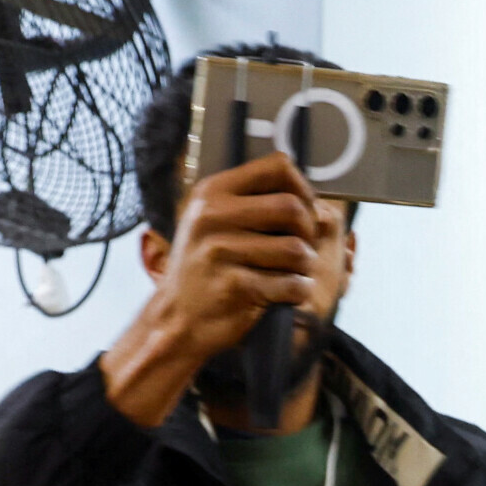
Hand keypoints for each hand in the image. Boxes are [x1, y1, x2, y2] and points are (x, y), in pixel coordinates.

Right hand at [101, 153, 344, 425]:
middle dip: (308, 232)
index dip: (303, 188)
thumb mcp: (213, 222)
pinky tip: (288, 293)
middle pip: (293, 209)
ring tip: (293, 273)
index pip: (277, 167)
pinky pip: (291, 284)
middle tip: (301, 249)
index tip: (304, 210)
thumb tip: (309, 196)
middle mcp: (212, 216)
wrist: (176, 318)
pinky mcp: (234, 286)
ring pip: (297, 249)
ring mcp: (220, 251)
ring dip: (306, 266)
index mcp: (212, 192)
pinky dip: (299, 291)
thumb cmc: (206, 267)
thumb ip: (253, 202)